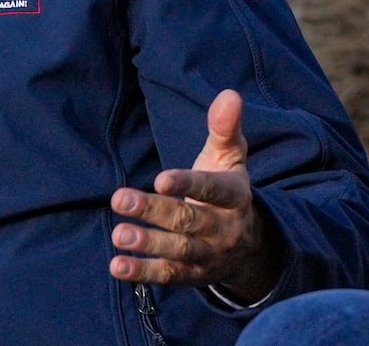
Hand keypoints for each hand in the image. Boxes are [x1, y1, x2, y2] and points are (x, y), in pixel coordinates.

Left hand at [109, 89, 283, 302]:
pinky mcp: (194, 274)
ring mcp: (209, 254)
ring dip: (148, 244)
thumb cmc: (228, 187)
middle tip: (120, 200)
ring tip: (119, 235)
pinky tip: (117, 265)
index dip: (187, 184)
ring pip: (179, 250)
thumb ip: (224, 128)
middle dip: (154, 210)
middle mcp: (225, 228)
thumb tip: (229, 94)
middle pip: (188, 220)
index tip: (160, 179)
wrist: (250, 244)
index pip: (212, 189)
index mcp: (235, 196)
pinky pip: (169, 275)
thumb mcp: (230, 157)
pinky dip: (143, 272)